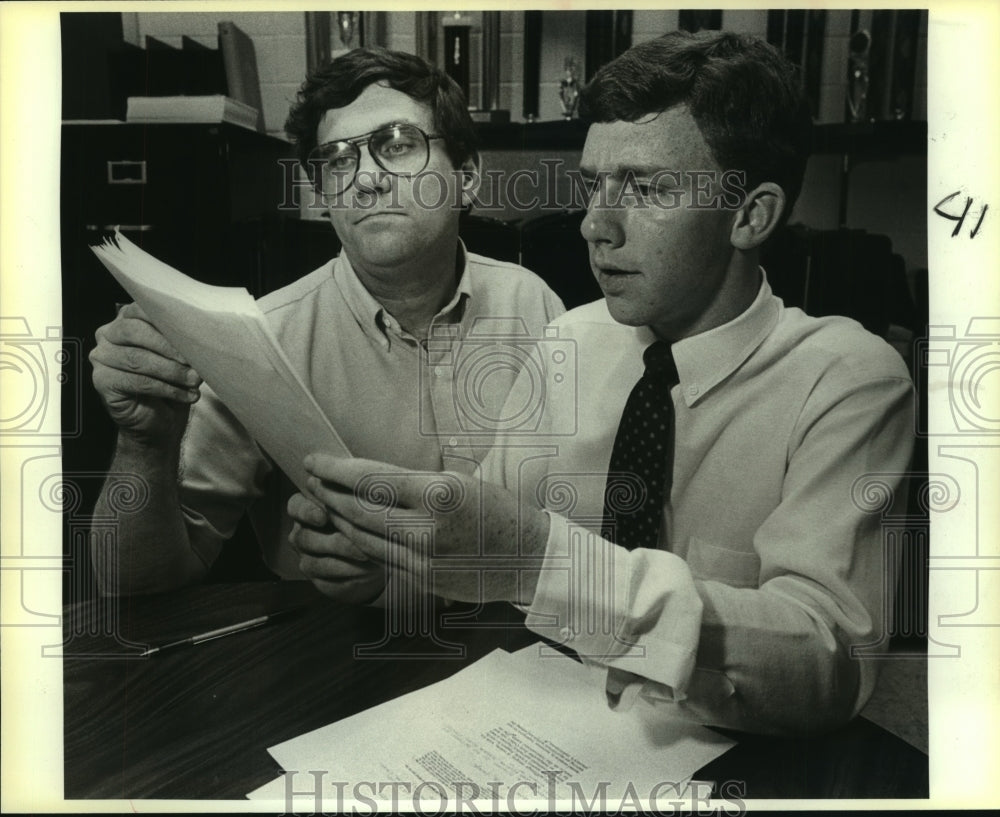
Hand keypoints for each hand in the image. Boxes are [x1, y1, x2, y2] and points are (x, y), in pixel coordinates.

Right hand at [89, 303, 201, 445]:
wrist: (160, 421)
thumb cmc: (170, 383)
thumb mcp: (180, 357)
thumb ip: (182, 342)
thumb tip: (199, 337)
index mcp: (127, 320)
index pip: (141, 308)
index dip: (167, 321)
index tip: (192, 334)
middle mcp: (109, 335)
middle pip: (134, 331)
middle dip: (168, 346)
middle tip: (193, 361)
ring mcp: (101, 358)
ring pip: (137, 359)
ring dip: (171, 371)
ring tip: (194, 381)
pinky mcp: (101, 382)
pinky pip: (136, 382)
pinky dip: (165, 389)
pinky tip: (184, 395)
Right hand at [287, 492, 386, 603]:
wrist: (377, 552)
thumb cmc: (366, 520)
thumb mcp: (360, 507)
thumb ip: (352, 501)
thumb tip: (358, 490)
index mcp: (306, 510)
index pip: (296, 507)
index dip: (306, 512)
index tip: (323, 517)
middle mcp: (302, 534)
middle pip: (304, 538)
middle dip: (333, 542)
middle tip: (359, 541)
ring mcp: (307, 558)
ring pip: (314, 563)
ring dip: (342, 561)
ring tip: (367, 557)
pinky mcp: (319, 580)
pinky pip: (325, 582)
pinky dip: (346, 577)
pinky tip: (364, 571)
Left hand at [302, 455, 551, 603]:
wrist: (529, 557)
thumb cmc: (496, 510)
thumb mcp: (459, 482)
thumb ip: (414, 482)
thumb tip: (369, 476)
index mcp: (437, 494)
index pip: (371, 478)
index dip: (335, 469)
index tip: (313, 460)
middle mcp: (425, 528)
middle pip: (359, 508)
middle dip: (329, 492)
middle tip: (312, 479)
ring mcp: (422, 559)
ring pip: (362, 537)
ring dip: (339, 518)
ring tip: (325, 501)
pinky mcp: (422, 580)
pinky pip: (380, 557)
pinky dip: (360, 541)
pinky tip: (351, 528)